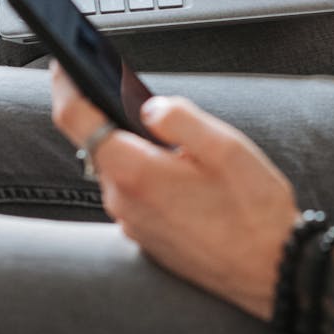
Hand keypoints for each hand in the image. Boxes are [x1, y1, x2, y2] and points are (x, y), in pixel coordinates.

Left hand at [51, 63, 299, 319]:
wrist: (269, 271)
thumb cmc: (254, 212)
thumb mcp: (227, 149)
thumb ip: (182, 118)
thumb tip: (150, 104)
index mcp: (138, 172)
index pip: (77, 120)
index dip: (65, 84)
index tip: (64, 61)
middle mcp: (124, 201)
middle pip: (96, 142)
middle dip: (110, 113)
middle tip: (136, 90)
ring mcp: (132, 222)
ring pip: (117, 167)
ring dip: (134, 145)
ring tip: (172, 133)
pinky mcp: (145, 235)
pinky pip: (132, 191)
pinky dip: (145, 170)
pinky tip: (180, 169)